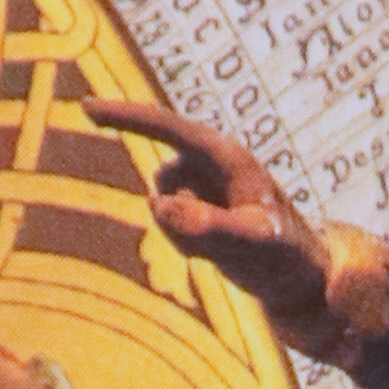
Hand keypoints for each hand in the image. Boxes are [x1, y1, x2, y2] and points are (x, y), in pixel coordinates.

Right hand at [113, 108, 336, 333]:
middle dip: (175, 217)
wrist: (302, 281)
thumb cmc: (285, 256)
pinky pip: (168, 224)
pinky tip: (217, 254)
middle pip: (162, 181)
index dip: (127, 117)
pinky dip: (183, 244)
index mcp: (227, 156)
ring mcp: (204, 186)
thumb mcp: (251, 243)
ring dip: (180, 234)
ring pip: (162, 207)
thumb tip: (160, 206)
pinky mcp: (199, 208)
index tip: (86, 107)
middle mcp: (212, 165)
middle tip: (213, 245)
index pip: (168, 128)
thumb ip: (207, 226)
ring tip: (224, 250)